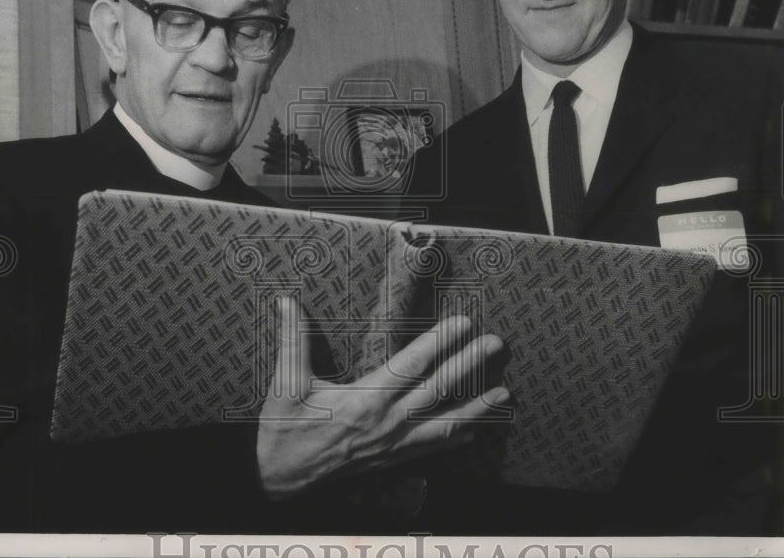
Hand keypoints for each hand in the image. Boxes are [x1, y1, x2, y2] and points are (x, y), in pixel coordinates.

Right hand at [257, 296, 508, 498]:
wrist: (278, 482)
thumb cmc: (283, 431)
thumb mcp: (286, 384)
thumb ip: (292, 340)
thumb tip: (286, 301)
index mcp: (363, 400)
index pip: (410, 365)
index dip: (439, 342)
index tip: (463, 322)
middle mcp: (386, 424)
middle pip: (438, 390)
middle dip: (470, 365)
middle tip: (496, 343)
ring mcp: (393, 446)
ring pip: (445, 425)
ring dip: (477, 408)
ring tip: (504, 392)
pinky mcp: (392, 462)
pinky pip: (432, 449)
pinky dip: (457, 438)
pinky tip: (475, 430)